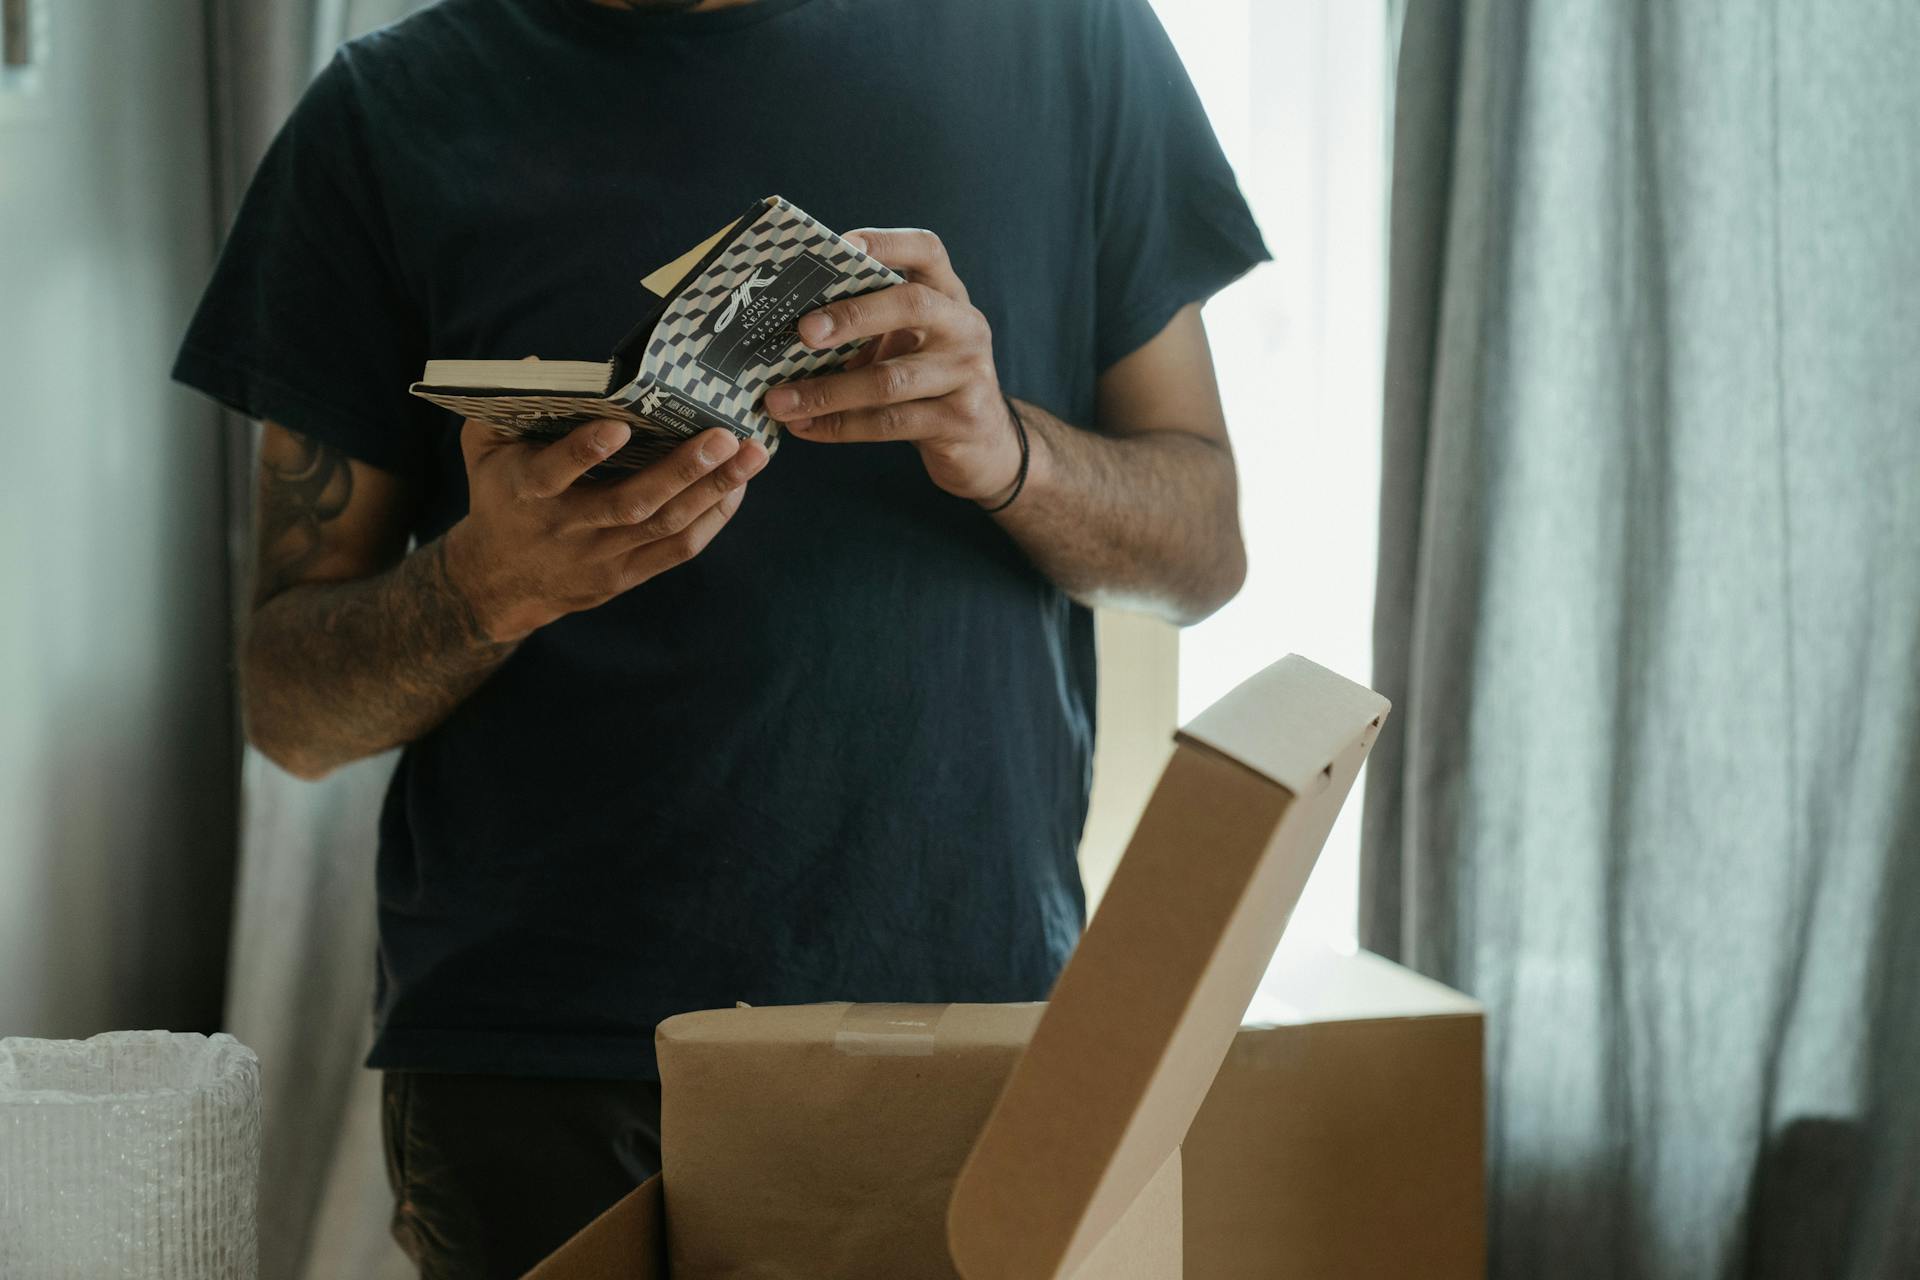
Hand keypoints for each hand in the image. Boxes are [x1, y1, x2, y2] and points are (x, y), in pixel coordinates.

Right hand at [443, 418, 766, 641]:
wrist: (500, 584)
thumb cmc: (499, 498)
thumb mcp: (483, 450)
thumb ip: (502, 407)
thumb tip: (540, 364)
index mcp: (527, 492)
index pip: (555, 472)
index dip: (586, 452)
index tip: (621, 426)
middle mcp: (568, 528)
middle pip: (631, 503)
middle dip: (682, 470)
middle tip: (724, 437)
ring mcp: (601, 556)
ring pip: (665, 526)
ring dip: (713, 491)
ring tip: (751, 456)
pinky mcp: (627, 575)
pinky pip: (678, 549)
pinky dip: (712, 518)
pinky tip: (737, 486)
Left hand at [761, 228, 1021, 504]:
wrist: (984, 443)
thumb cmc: (927, 382)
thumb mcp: (906, 343)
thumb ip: (867, 325)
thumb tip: (785, 325)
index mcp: (948, 295)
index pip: (926, 251)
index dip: (885, 243)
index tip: (841, 245)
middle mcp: (965, 327)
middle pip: (912, 305)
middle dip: (852, 315)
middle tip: (802, 331)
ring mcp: (968, 375)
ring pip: (890, 381)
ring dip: (828, 392)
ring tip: (780, 401)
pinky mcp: (959, 421)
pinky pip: (888, 424)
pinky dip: (840, 426)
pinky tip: (806, 428)